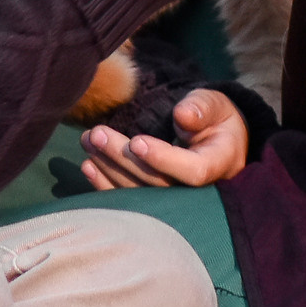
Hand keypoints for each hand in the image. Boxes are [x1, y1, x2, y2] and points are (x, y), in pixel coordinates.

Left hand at [79, 90, 248, 187]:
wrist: (217, 139)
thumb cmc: (216, 118)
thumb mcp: (216, 105)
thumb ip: (202, 108)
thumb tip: (182, 115)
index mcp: (217, 164)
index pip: (192, 171)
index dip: (163, 159)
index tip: (136, 141)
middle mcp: (198, 190)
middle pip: (158, 183)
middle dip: (124, 159)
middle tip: (96, 134)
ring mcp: (176, 200)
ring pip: (141, 193)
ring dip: (109, 169)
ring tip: (88, 142)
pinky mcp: (157, 201)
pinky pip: (132, 198)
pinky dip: (107, 185)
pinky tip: (88, 167)